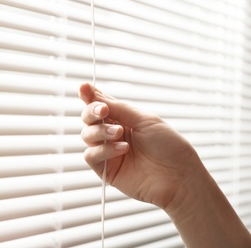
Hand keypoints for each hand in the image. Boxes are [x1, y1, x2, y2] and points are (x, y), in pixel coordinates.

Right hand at [79, 83, 203, 208]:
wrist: (179, 176)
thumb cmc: (169, 146)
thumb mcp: (145, 120)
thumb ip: (119, 108)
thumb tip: (95, 95)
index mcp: (123, 119)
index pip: (101, 104)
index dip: (90, 95)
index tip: (83, 87)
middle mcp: (113, 134)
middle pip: (89, 119)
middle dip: (92, 111)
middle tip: (103, 110)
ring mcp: (109, 152)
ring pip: (87, 135)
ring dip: (101, 131)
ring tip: (119, 133)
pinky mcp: (106, 170)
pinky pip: (91, 156)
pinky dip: (103, 150)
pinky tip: (122, 149)